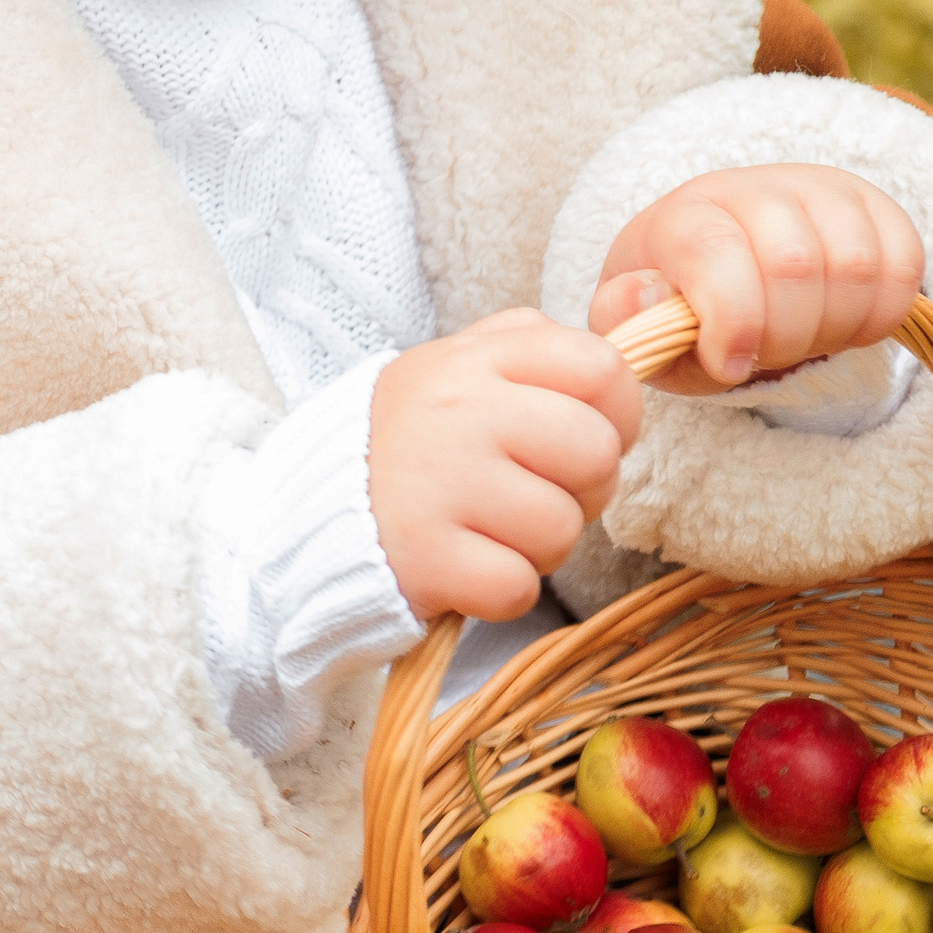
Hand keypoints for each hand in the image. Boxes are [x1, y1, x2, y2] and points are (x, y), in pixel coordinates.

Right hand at [368, 311, 642, 624]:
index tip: (583, 431)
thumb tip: (621, 357)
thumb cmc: (413, 437)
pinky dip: (504, 587)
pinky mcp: (427, 560)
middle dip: (584, 485)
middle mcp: (459, 414)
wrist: (311, 509)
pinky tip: (469, 563)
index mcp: (474, 361)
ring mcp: (441, 487)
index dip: (617, 411)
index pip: (602, 368)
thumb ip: (532, 346)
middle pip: (595, 452)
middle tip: (536, 489)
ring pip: (562, 528)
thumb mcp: (458, 365)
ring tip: (493, 526)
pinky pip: (519, 587)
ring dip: (541, 543)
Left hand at [589, 162, 922, 396]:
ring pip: (855, 266)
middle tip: (769, 355)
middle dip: (785, 336)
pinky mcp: (874, 207)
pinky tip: (845, 325)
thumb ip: (624, 318)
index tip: (730, 365)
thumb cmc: (683, 310)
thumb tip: (647, 295)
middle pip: (793, 264)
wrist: (729, 269)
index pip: (714, 250)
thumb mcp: (640, 326)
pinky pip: (904, 264)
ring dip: (833, 328)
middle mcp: (753, 187)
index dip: (731, 320)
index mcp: (684, 214)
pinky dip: (880, 315)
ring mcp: (819, 190)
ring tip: (803, 339)